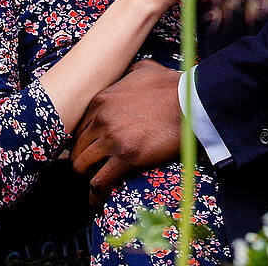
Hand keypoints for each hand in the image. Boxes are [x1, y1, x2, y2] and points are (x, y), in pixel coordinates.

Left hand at [71, 59, 182, 198]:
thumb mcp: (144, 68)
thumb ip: (127, 73)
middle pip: (77, 147)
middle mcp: (101, 119)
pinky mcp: (126, 158)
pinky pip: (99, 182)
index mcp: (101, 100)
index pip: (79, 127)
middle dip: (82, 159)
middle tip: (92, 169)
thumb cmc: (171, 85)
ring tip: (94, 184)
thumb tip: (127, 77)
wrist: (190, 101)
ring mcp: (112, 139)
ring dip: (86, 176)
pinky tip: (97, 200)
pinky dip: (95, 194)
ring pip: (81, 166)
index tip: (89, 150)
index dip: (83, 141)